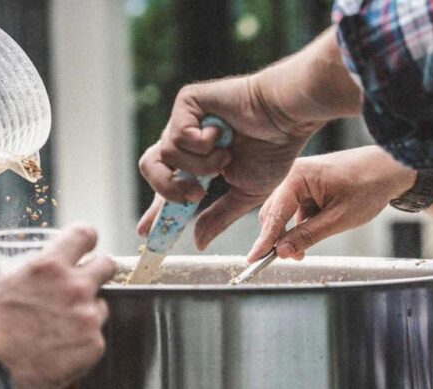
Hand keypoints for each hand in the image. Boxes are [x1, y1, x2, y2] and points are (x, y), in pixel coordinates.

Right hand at [0, 224, 115, 388]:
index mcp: (48, 268)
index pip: (83, 235)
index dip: (86, 238)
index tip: (85, 244)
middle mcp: (74, 288)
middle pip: (106, 266)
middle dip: (97, 271)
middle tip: (83, 283)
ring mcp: (87, 318)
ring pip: (101, 305)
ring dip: (87, 312)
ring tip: (62, 326)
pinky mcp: (93, 346)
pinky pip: (96, 338)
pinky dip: (83, 343)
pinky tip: (62, 349)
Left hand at [137, 75, 314, 249]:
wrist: (286, 118)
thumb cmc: (274, 149)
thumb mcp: (245, 194)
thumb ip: (219, 217)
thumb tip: (199, 242)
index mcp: (197, 160)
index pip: (167, 185)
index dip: (155, 208)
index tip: (145, 231)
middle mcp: (186, 139)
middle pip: (150, 167)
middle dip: (169, 188)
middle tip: (195, 196)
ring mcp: (185, 119)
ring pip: (166, 154)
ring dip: (201, 165)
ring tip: (226, 155)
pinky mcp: (187, 101)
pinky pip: (178, 136)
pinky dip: (203, 144)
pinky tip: (223, 133)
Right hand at [247, 146, 415, 261]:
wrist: (392, 167)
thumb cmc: (369, 186)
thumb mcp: (338, 218)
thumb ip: (307, 235)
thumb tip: (282, 251)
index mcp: (297, 177)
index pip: (274, 214)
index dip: (264, 241)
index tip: (254, 260)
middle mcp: (293, 174)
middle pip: (273, 213)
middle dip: (279, 238)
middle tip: (289, 259)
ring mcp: (300, 178)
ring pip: (284, 213)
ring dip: (291, 233)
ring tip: (305, 251)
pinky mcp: (308, 184)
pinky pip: (296, 208)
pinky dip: (302, 224)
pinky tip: (316, 231)